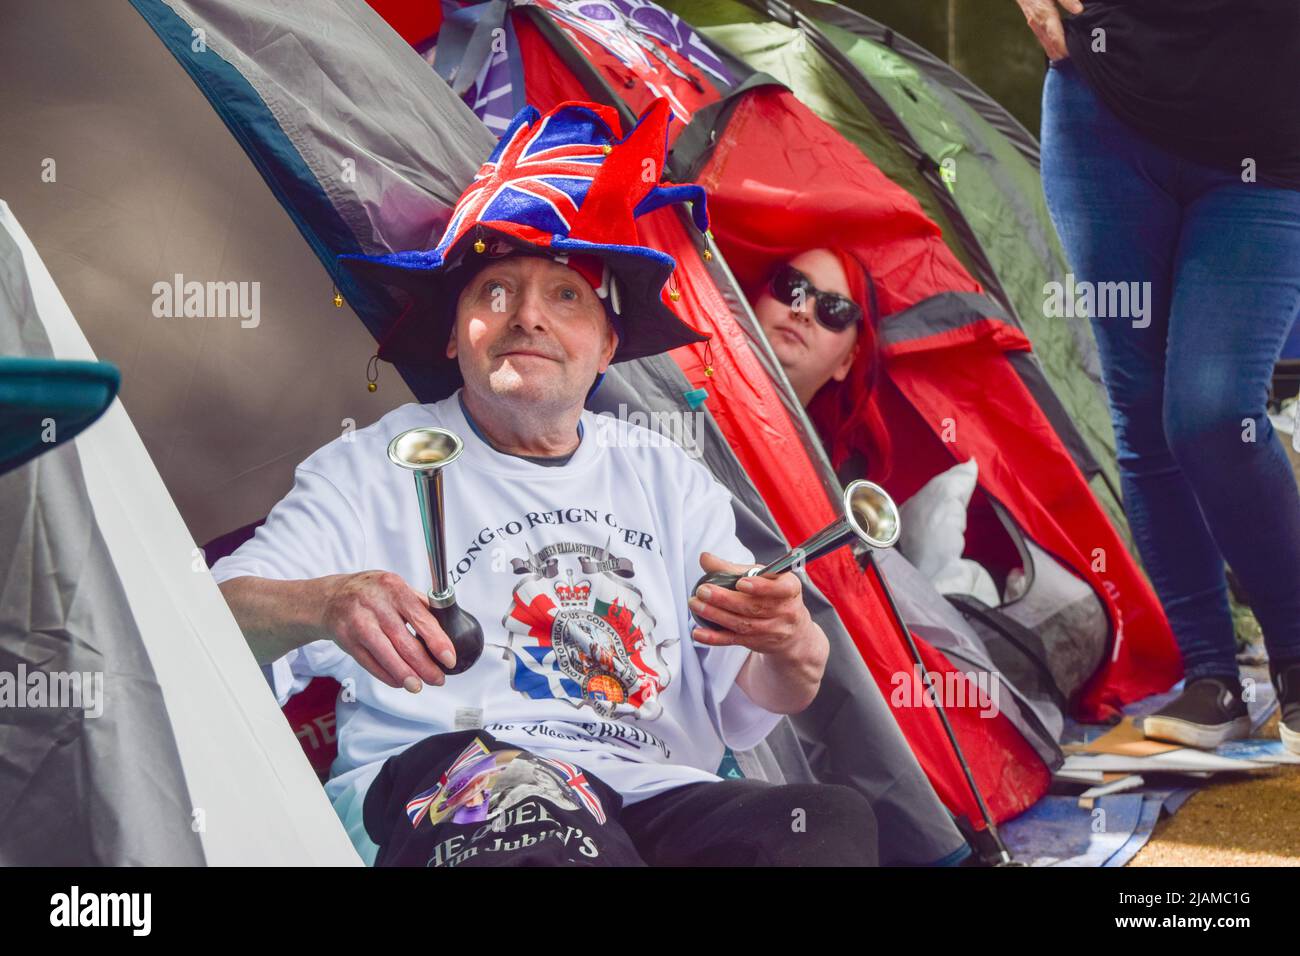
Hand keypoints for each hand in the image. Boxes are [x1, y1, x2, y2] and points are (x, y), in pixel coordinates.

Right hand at [318, 570, 455, 692]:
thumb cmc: (369, 592)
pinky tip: (399, 681)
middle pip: (405, 642)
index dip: (438, 642)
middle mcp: (375, 604)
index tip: (449, 659)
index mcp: (394, 588)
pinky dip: (386, 675)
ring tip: (418, 686)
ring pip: (386, 655)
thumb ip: (419, 604)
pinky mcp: (346, 640)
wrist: (330, 598)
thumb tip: (445, 628)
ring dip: (405, 675)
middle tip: (438, 678)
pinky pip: (370, 663)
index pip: (422, 619)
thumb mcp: (395, 586)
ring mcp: (358, 622)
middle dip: (425, 666)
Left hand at [689, 552, 816, 662]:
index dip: (760, 586)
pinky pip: (734, 640)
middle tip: (703, 590)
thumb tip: (705, 558)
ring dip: (715, 615)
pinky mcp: (757, 643)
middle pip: (753, 607)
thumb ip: (733, 568)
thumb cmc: (774, 595)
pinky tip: (698, 632)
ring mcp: (772, 630)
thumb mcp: (763, 576)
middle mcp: (784, 610)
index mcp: (789, 588)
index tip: (740, 582)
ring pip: (742, 624)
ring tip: (696, 605)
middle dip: (725, 599)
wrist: (792, 631)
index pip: (779, 588)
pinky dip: (714, 637)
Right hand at [1015, 0, 1082, 60]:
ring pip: (1045, 45)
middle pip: (1051, 46)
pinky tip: (1056, 50)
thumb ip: (1068, 0)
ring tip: (1068, 59)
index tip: (1074, 55)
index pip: (1056, 38)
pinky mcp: (1033, 24)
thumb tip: (1079, 11)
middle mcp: (1038, 24)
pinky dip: (1050, 47)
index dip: (1065, 49)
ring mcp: (1034, 25)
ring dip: (1056, 52)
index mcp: (1046, 15)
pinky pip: (1042, 40)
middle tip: (1075, 60)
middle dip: (1062, 54)